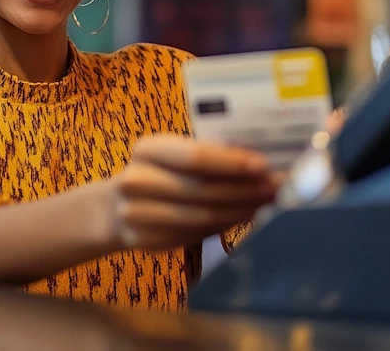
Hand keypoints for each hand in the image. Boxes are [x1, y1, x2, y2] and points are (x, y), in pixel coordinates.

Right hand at [104, 135, 275, 250]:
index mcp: (147, 149)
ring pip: (202, 217)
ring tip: (265, 204)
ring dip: (240, 211)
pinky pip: (194, 235)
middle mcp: (137, 180)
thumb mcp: (170, 155)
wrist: (113, 210)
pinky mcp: (145, 241)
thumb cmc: (156, 174)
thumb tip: (259, 161)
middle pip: (203, 190)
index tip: (263, 166)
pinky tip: (242, 218)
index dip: (231, 163)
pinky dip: (223, 227)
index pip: (195, 157)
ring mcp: (137, 214)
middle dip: (244, 190)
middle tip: (275, 188)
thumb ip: (206, 156)